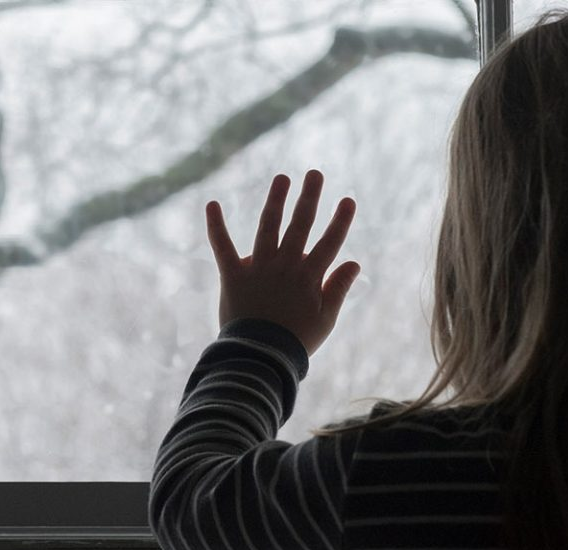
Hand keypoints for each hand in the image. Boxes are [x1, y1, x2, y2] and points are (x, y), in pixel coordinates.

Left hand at [204, 170, 360, 354]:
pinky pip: (222, 246)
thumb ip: (338, 288)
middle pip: (299, 226)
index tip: (347, 200)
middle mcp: (285, 266)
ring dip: (275, 201)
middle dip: (309, 198)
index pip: (329, 243)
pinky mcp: (233, 275)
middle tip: (315, 174)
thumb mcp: (326, 319)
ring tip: (282, 179)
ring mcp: (258, 268)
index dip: (339, 222)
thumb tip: (354, 262)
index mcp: (309, 277)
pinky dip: (216, 225)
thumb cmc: (296, 341)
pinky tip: (212, 204)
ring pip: (268, 227)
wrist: (260, 356)